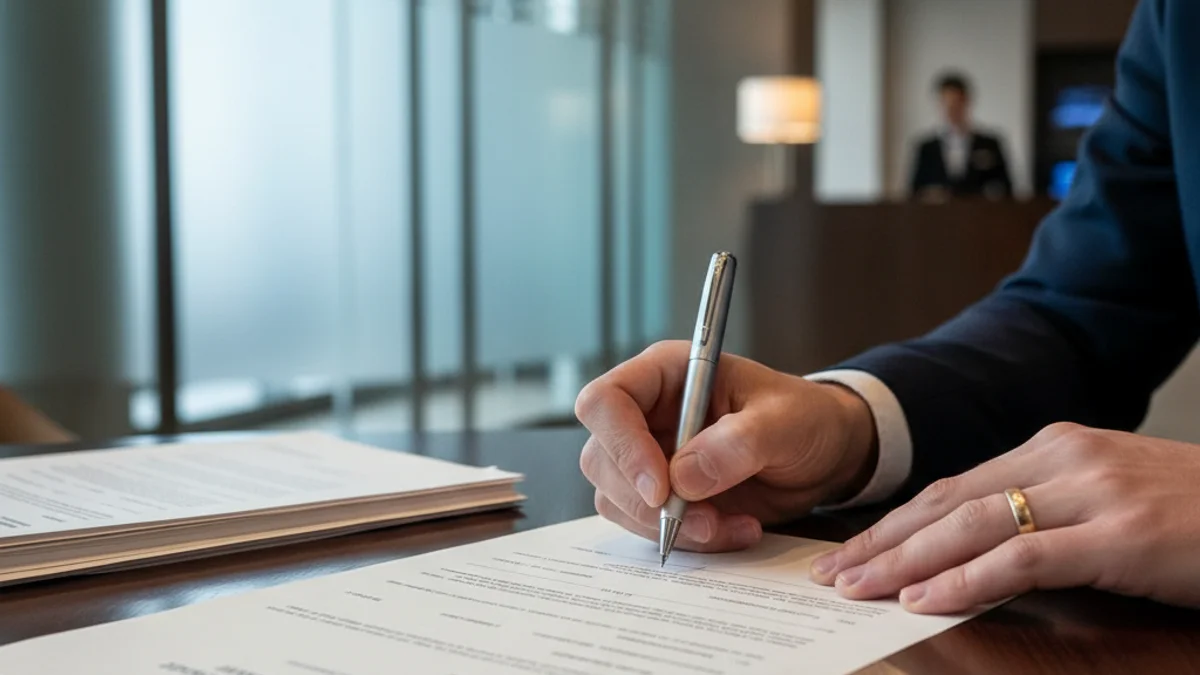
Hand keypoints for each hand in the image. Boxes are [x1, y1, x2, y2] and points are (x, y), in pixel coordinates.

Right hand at [574, 341, 877, 552]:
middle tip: (705, 520)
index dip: (621, 445)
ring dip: (668, 526)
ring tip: (729, 525)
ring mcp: (649, 456)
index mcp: (666, 374)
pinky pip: (646, 526)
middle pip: (601, 458)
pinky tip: (733, 529)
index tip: (660, 488)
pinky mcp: (661, 495)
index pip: (606, 401)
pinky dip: (687, 539)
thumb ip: (739, 442)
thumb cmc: (805, 418)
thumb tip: (683, 477)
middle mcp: (646, 413)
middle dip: (646, 501)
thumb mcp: (786, 421)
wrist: (823, 456)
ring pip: (616, 499)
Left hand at [810, 423, 1199, 613]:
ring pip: (973, 525)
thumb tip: (972, 542)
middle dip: (883, 540)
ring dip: (906, 560)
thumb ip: (1044, 506)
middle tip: (833, 573)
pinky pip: (1024, 558)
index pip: (953, 485)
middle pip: (949, 502)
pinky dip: (967, 580)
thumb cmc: (1190, 512)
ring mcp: (1092, 491)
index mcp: (1054, 446)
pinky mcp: (1120, 534)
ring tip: (860, 588)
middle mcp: (1064, 457)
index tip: (851, 548)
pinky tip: (925, 600)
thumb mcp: (1107, 496)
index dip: (896, 520)